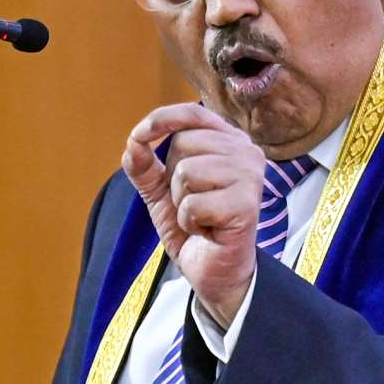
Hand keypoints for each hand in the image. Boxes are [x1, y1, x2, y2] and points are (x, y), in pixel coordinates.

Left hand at [121, 103, 265, 327]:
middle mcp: (246, 152)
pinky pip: (193, 204)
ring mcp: (250, 177)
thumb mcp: (160, 190)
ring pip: (186, 172)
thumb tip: (133, 142)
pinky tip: (207, 230)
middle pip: (184, 143)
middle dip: (173, 179)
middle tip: (193, 201)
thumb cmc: (194, 225)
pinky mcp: (247, 205)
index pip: (193, 113)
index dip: (161, 119)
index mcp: (229, 140)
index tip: (138, 135)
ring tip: (200, 217)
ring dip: (182, 203)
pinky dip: (190, 222)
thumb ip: (144, 165)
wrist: (213, 270)